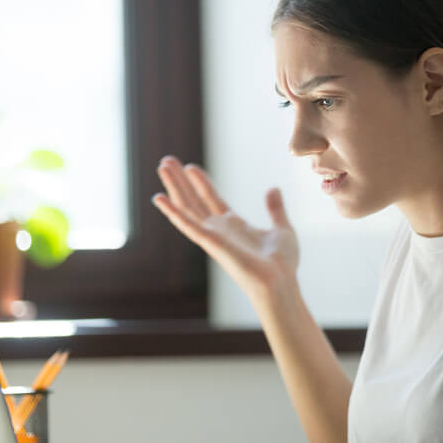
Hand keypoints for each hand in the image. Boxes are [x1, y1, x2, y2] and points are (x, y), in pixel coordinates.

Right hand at [152, 156, 299, 300]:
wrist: (280, 281)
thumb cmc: (282, 264)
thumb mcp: (283, 229)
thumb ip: (275, 209)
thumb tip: (273, 188)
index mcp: (234, 226)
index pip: (211, 199)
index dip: (201, 182)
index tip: (190, 167)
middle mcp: (219, 230)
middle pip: (194, 200)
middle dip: (180, 181)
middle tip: (166, 161)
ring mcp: (213, 236)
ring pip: (187, 207)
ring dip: (174, 187)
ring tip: (162, 165)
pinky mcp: (210, 242)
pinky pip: (187, 224)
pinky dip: (172, 211)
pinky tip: (159, 198)